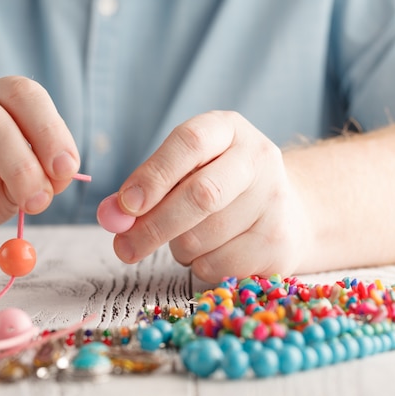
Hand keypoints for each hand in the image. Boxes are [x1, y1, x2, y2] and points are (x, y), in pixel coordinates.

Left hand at [110, 111, 310, 282]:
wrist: (283, 212)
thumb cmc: (218, 187)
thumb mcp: (185, 170)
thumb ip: (146, 188)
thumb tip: (111, 215)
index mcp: (227, 129)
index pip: (189, 142)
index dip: (154, 175)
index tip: (125, 205)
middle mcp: (258, 158)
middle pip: (201, 195)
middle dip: (154, 226)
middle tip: (124, 247)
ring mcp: (275, 201)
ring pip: (204, 237)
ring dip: (178, 248)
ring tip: (184, 239)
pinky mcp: (278, 243)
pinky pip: (220, 266)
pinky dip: (199, 266)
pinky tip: (210, 251)